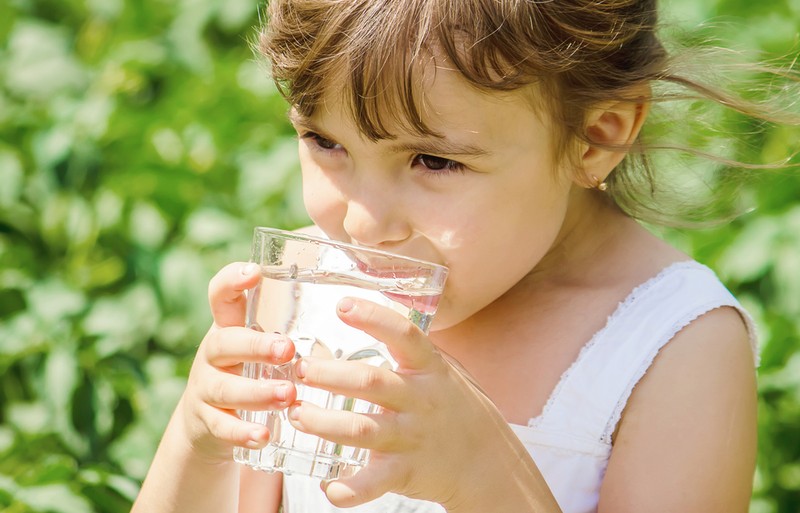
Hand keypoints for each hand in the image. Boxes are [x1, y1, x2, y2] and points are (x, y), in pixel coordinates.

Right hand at [177, 262, 297, 462]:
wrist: (209, 422)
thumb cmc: (251, 370)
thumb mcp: (260, 343)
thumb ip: (289, 324)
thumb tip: (352, 298)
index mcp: (229, 327)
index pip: (221, 295)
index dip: (232, 280)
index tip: (254, 271)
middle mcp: (213, 354)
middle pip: (223, 342)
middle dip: (255, 346)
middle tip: (287, 349)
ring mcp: (206, 389)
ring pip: (224, 388)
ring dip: (256, 392)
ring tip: (287, 395)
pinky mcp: (206, 423)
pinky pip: (222, 428)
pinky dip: (243, 433)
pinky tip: (265, 436)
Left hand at [284, 297, 529, 509]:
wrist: (488, 462)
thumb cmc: (458, 408)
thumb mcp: (445, 369)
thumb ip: (412, 349)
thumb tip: (373, 315)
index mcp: (430, 369)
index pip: (404, 335)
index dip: (373, 318)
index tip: (342, 306)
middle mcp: (420, 400)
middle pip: (371, 382)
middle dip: (330, 375)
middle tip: (301, 369)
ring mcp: (413, 437)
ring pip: (362, 429)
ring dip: (324, 423)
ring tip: (297, 414)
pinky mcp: (406, 472)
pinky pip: (374, 483)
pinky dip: (349, 489)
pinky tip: (328, 487)